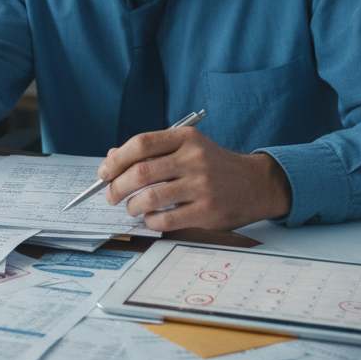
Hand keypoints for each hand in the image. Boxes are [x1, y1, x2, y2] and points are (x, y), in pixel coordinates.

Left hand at [98, 127, 292, 231]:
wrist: (256, 184)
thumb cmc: (214, 166)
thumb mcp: (188, 148)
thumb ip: (152, 151)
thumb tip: (111, 158)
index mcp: (186, 138)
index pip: (141, 143)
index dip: (116, 159)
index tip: (104, 172)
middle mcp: (194, 159)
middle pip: (141, 172)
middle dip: (117, 186)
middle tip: (111, 195)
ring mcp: (202, 186)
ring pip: (150, 198)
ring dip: (132, 206)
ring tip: (131, 208)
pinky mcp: (207, 211)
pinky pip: (166, 220)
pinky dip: (150, 221)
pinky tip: (151, 218)